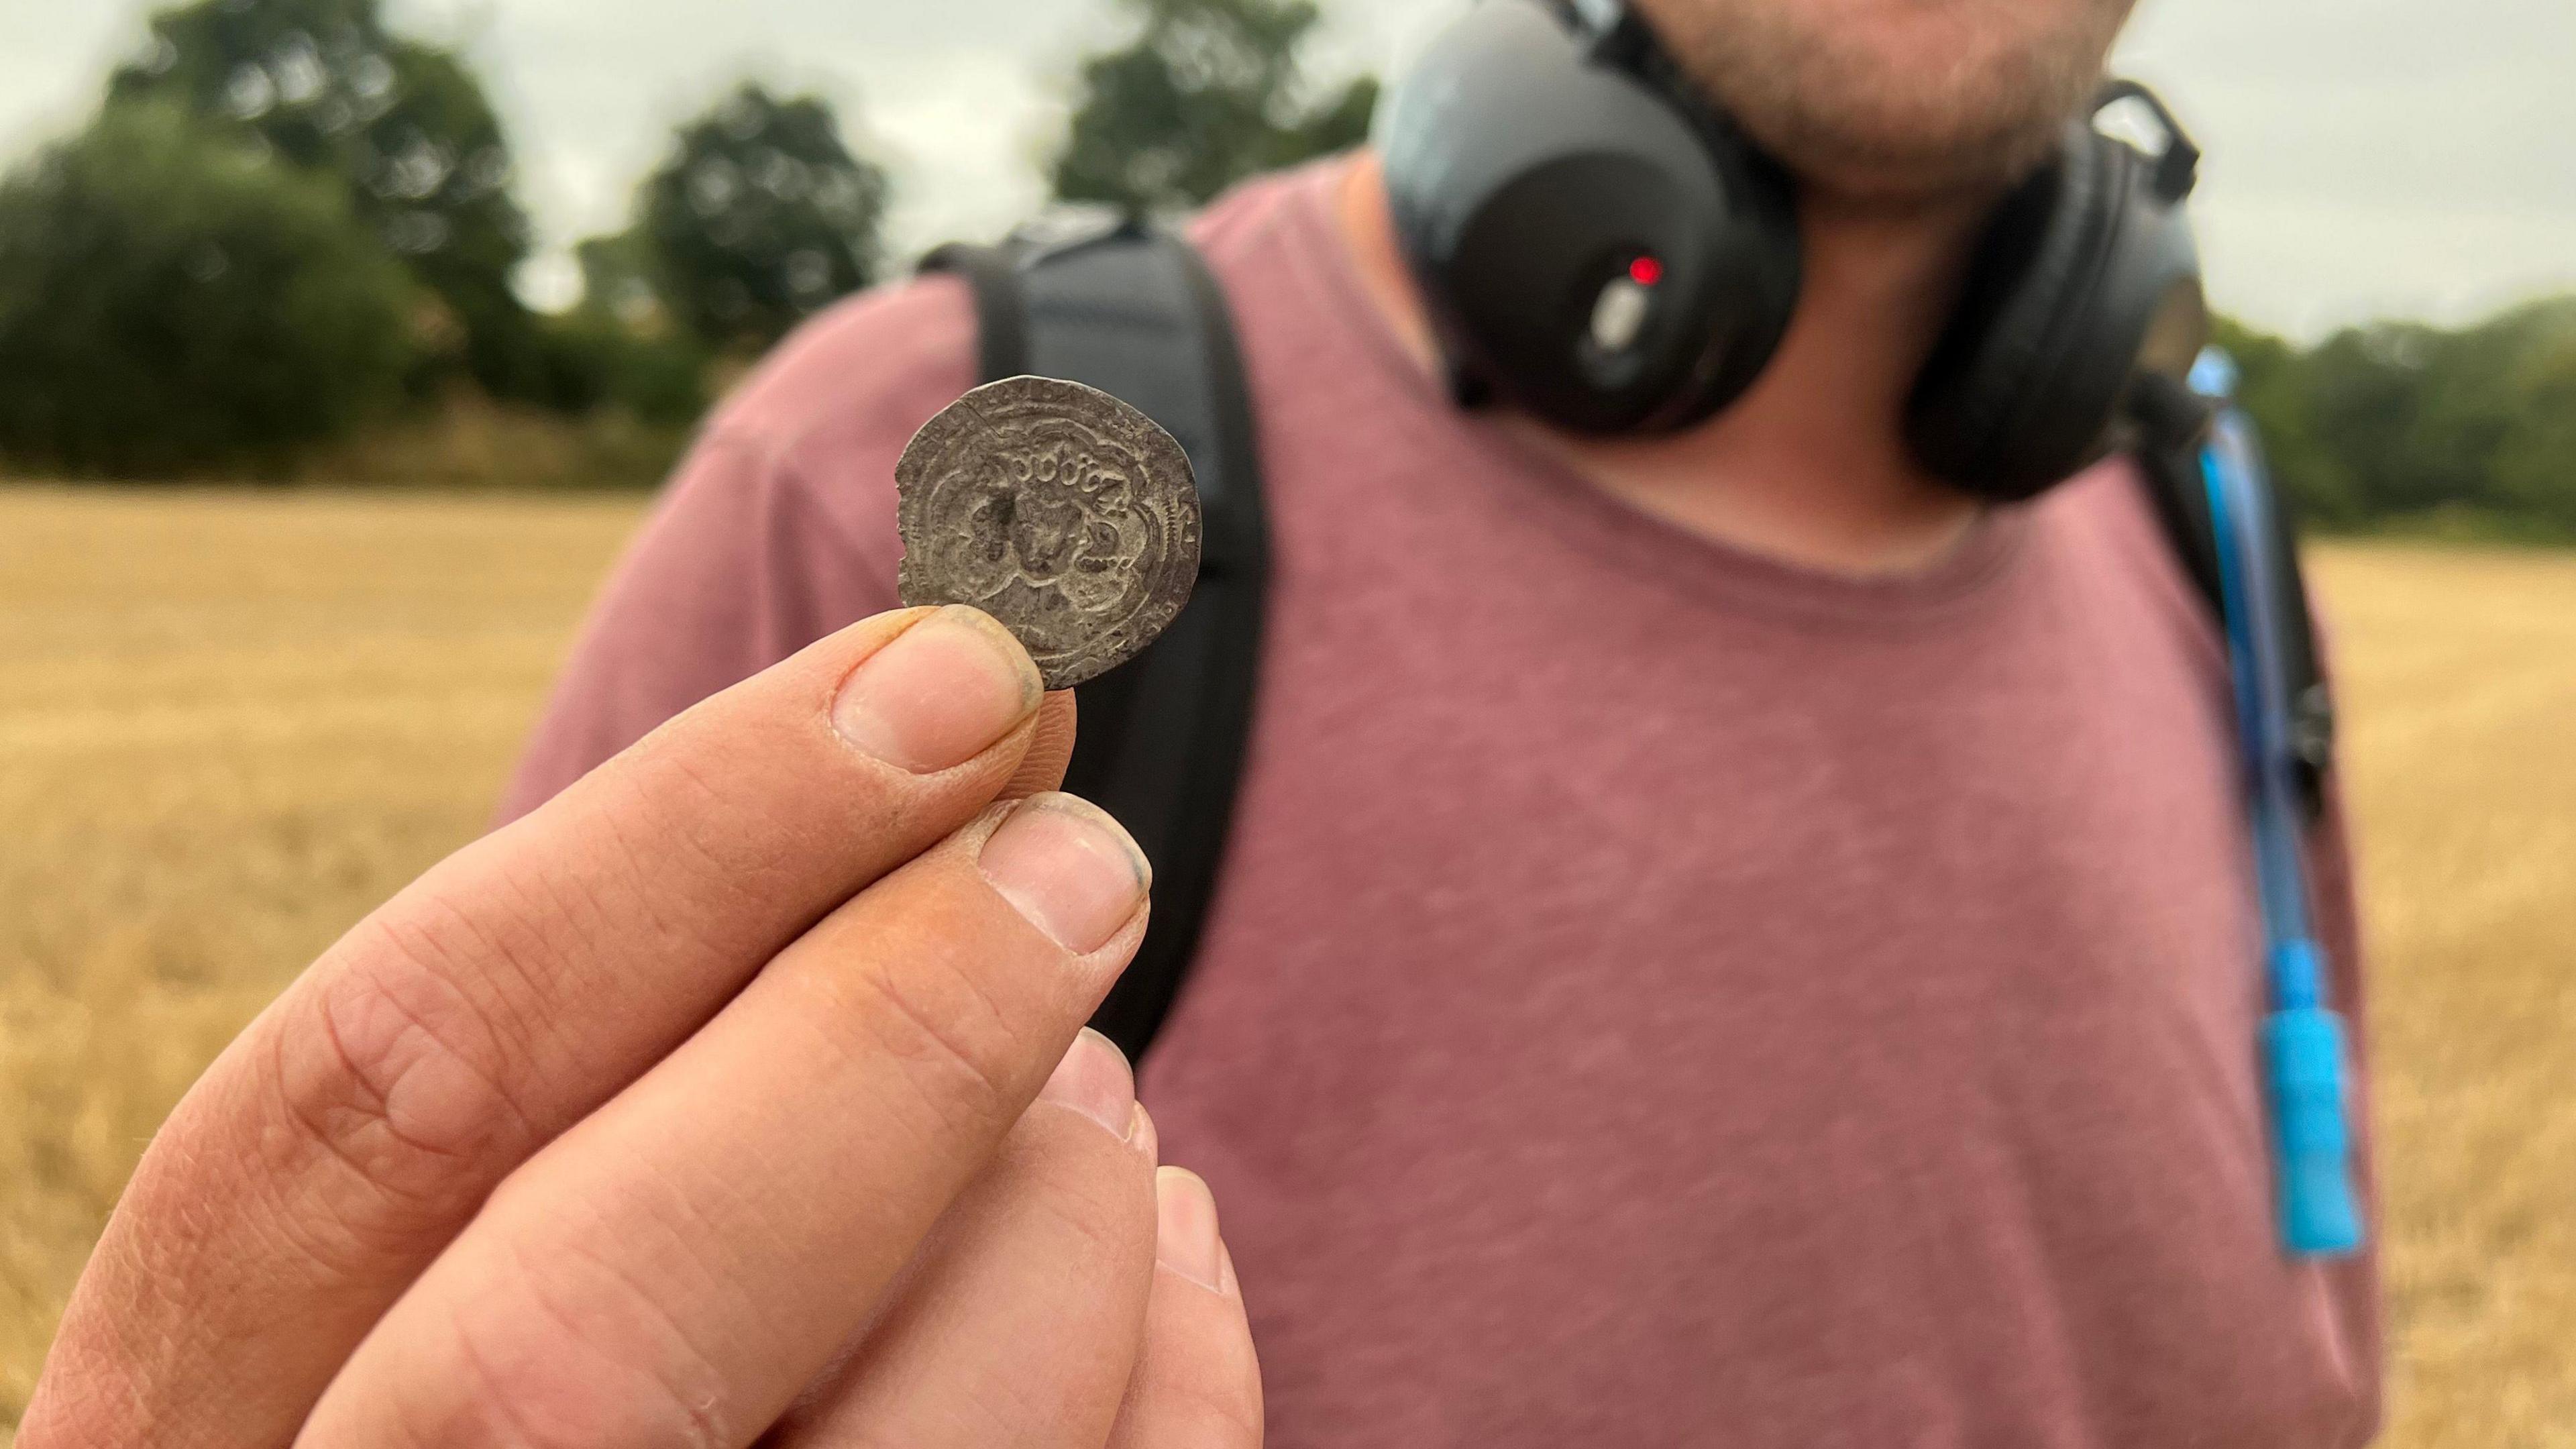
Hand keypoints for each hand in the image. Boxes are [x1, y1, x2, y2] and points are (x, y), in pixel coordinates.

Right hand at [21, 606, 1261, 1447]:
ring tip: (1086, 1074)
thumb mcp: (473, 1216)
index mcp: (207, 1430)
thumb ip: (624, 1051)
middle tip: (1085, 841)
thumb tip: (964, 777)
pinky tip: (1156, 1238)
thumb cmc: (545, 1354)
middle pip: (585, 1335)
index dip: (684, 839)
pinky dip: (1174, 1356)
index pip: (372, 1107)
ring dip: (1053, 1199)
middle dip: (879, 1033)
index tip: (954, 664)